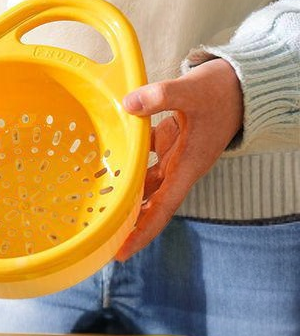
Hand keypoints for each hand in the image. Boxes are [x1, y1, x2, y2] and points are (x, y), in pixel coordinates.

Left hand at [116, 58, 243, 260]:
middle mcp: (179, 169)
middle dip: (127, 224)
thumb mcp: (192, 91)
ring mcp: (173, 158)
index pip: (162, 209)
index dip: (141, 232)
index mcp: (187, 167)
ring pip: (144, 186)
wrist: (240, 83)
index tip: (121, 252)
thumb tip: (128, 105)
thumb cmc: (221, 90)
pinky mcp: (168, 144)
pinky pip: (143, 162)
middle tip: (98, 240)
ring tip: (95, 214)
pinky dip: (125, 168)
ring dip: (124, 198)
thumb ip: (161, 97)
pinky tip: (102, 172)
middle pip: (150, 205)